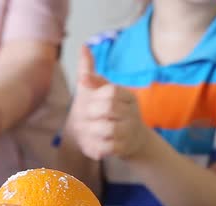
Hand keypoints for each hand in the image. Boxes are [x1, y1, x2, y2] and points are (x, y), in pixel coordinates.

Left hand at [66, 46, 150, 160]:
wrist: (121, 139)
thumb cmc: (104, 110)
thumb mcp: (97, 90)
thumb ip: (89, 71)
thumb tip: (84, 47)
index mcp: (127, 96)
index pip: (110, 92)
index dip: (95, 97)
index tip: (87, 101)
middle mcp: (132, 112)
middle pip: (107, 109)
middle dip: (90, 114)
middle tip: (85, 117)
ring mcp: (129, 131)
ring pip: (106, 129)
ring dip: (90, 130)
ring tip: (87, 130)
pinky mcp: (124, 149)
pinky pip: (105, 147)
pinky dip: (93, 145)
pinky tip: (91, 141)